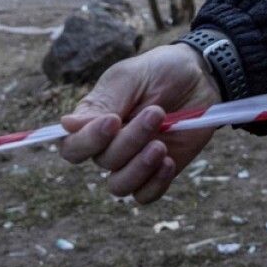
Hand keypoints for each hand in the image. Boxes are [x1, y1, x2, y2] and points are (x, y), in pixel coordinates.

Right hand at [58, 45, 220, 202]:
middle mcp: (110, 145)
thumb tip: (65, 126)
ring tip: (161, 145)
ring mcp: (134, 160)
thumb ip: (102, 103)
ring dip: (140, 167)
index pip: (72, 147)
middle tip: (156, 112)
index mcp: (94, 121)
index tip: (112, 121)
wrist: (201, 76)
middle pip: (103, 161)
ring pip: (119, 185)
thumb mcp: (129, 77)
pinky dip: (155, 183)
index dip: (88, 141)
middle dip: (130, 140)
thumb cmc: (160, 71)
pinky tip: (169, 161)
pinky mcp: (158, 170)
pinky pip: (145, 195)